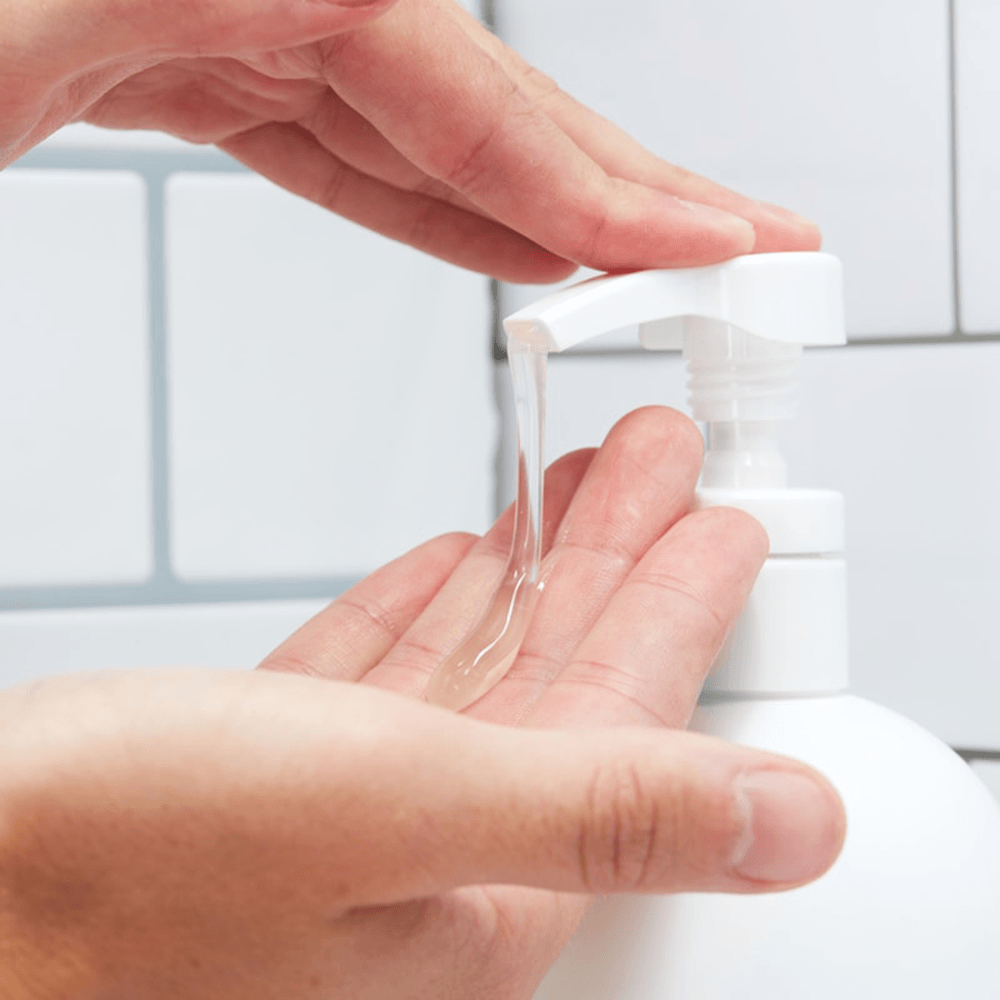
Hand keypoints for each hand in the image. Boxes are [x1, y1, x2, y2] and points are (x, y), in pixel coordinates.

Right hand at [0, 408, 844, 998]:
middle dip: (617, 555)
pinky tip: (467, 556)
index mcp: (492, 877)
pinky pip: (395, 671)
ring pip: (483, 657)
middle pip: (565, 670)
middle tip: (660, 460)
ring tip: (578, 481)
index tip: (724, 515)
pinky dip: (437, 607)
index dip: (683, 600)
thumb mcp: (394, 812)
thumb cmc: (123, 870)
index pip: (633, 711)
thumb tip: (796, 828)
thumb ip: (603, 812)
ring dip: (535, 564)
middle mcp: (437, 850)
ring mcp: (357, 805)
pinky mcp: (282, 766)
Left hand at [2, 0, 819, 280]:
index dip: (598, 181)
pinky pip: (355, 143)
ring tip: (653, 263)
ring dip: (555, 204)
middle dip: (627, 186)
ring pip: (437, 126)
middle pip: (490, 94)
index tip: (707, 244)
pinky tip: (514, 241)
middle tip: (737, 247)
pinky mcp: (206, 62)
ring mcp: (237, 22)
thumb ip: (225, 32)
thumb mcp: (20, 41)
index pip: (471, 87)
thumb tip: (362, 48)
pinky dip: (444, 201)